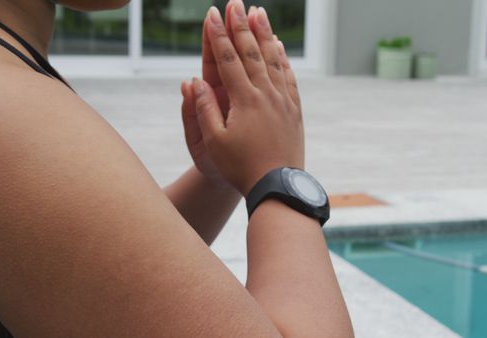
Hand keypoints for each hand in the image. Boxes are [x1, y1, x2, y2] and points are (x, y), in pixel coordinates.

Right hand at [189, 1, 303, 195]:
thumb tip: (193, 81)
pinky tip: (279, 46)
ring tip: (259, 12)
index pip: (228, 60)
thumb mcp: (214, 142)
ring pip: (273, 60)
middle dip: (242, 25)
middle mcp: (266, 94)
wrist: (278, 186)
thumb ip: (203, 109)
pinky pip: (288, 77)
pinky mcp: (294, 110)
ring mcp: (283, 100)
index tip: (212, 14)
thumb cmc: (240, 167)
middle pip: (252, 52)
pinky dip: (282, 59)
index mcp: (243, 100)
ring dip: (265, 34)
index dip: (217, 36)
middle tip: (236, 2)